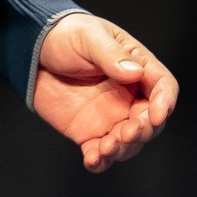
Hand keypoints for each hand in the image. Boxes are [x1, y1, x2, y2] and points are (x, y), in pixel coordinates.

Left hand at [31, 13, 177, 172]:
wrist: (32, 52)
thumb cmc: (66, 35)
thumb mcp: (89, 37)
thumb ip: (111, 55)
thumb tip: (135, 73)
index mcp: (137, 67)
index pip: (162, 87)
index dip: (164, 102)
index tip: (155, 115)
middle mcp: (129, 95)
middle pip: (150, 121)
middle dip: (143, 131)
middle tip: (126, 132)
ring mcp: (110, 116)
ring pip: (129, 142)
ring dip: (122, 149)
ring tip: (105, 147)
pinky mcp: (89, 132)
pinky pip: (100, 153)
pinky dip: (100, 161)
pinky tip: (92, 159)